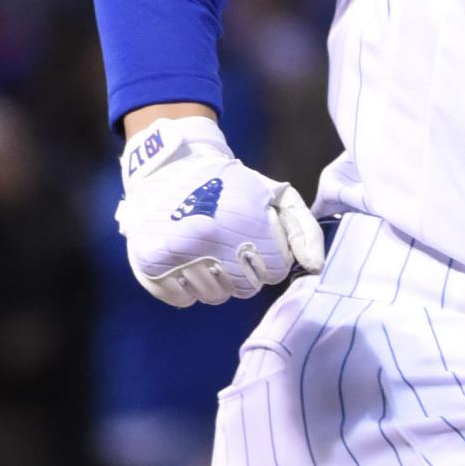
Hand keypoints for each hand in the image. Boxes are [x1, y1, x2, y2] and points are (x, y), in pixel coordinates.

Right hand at [113, 114, 323, 307]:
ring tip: (210, 255)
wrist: (172, 166)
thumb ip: (303, 229)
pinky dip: (187, 289)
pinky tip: (189, 265)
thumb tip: (314, 267)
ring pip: (214, 296)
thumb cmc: (231, 184)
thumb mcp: (274, 194)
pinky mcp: (150, 261)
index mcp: (244, 221)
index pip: (273, 273)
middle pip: (245, 289)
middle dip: (245, 275)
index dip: (270, 262)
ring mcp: (177, 252)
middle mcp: (210, 239)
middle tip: (233, 252)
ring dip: (217, 282)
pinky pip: (181, 299)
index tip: (258, 247)